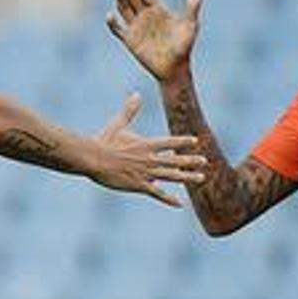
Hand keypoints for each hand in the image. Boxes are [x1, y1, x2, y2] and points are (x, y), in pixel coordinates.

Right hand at [86, 93, 206, 206]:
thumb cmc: (104, 141)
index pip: (170, 142)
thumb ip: (130, 111)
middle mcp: (150, 159)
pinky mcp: (138, 185)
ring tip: (201, 178)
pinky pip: (157, 193)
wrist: (93, 159)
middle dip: (191, 161)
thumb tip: (136, 94)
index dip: (183, 142)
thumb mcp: (118, 124)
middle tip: (205, 161)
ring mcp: (145, 173)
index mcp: (146, 144)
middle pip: (175, 160)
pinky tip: (180, 204)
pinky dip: (169, 199)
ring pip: (171, 176)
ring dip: (187, 177)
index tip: (195, 141)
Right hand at [106, 0, 202, 82]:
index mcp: (157, 10)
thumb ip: (192, 9)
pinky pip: (117, 29)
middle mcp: (145, 16)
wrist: (174, 67)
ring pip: (124, 10)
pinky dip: (112, 23)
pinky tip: (111, 16)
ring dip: (120, 1)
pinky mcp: (129, 40)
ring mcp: (136, 27)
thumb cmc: (184, 46)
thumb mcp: (189, 25)